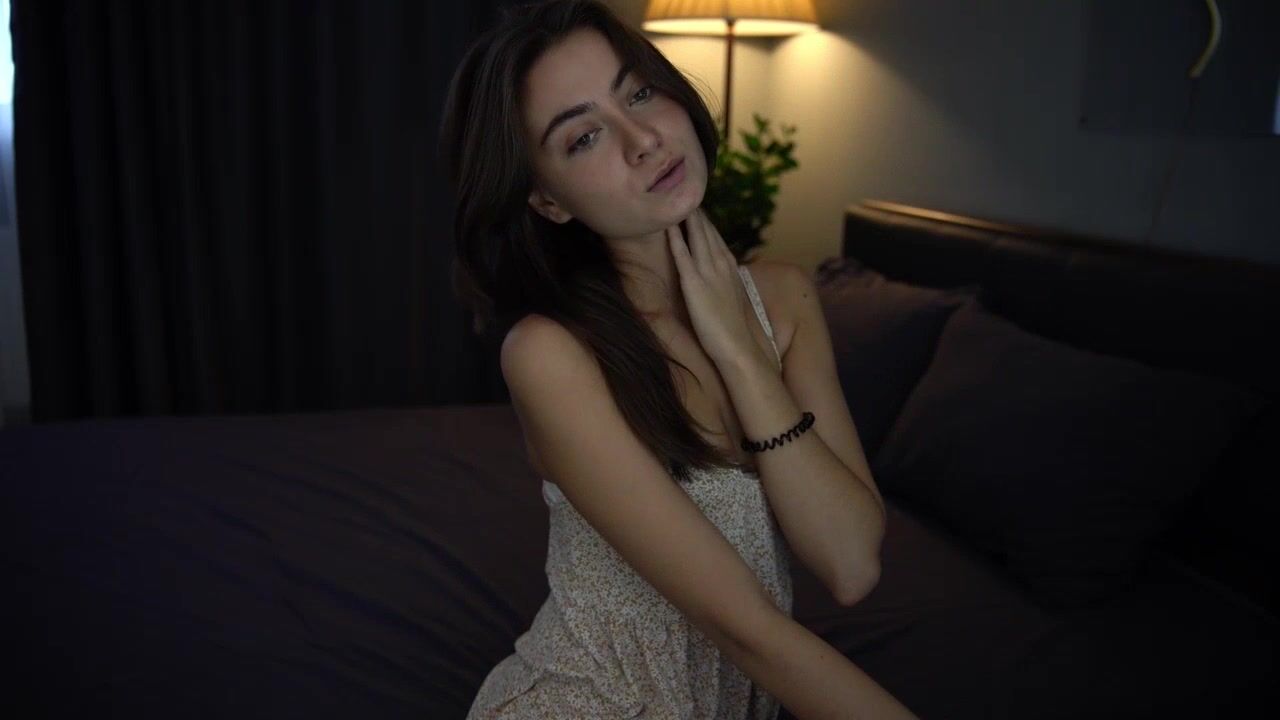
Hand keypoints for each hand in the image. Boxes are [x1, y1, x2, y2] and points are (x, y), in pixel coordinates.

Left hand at [667, 207, 777, 373]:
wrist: (738, 346)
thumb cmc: (734, 328)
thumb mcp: (732, 297)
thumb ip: (724, 282)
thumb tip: (719, 276)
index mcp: (730, 266)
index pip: (715, 236)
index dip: (704, 221)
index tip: (694, 205)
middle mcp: (720, 263)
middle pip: (705, 231)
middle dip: (694, 212)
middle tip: (681, 190)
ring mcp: (707, 272)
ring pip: (695, 237)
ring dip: (685, 217)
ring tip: (674, 198)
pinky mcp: (694, 284)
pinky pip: (682, 255)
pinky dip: (675, 238)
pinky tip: (667, 225)